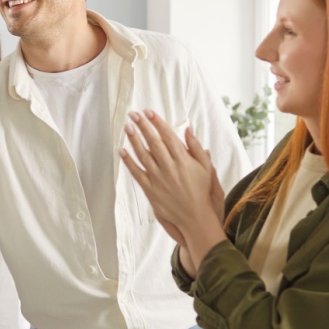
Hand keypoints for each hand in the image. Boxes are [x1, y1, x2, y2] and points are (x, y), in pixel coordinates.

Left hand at [119, 110, 217, 239]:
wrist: (195, 216)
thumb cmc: (201, 190)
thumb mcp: (206, 167)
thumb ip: (196, 147)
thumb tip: (188, 129)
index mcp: (183, 160)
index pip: (167, 136)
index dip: (157, 122)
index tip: (149, 112)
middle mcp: (169, 167)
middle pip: (153, 142)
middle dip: (143, 126)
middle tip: (134, 114)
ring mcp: (158, 178)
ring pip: (143, 155)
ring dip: (134, 140)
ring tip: (127, 127)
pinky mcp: (150, 190)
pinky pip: (137, 173)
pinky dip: (128, 162)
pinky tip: (122, 151)